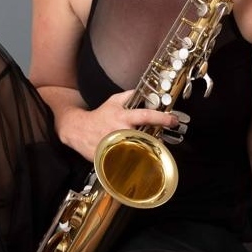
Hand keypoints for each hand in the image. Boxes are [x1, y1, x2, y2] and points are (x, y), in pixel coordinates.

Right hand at [61, 90, 180, 161]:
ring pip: (140, 150)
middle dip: (156, 139)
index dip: (161, 118)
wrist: (79, 130)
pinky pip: (129, 160)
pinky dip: (135, 159)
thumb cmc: (98, 116)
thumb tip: (144, 91)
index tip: (173, 120)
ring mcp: (117, 145)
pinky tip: (134, 157)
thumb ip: (129, 95)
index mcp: (124, 116)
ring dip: (146, 150)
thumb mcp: (113, 101)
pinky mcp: (112, 156)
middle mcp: (122, 131)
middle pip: (147, 137)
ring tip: (145, 149)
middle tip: (158, 139)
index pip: (146, 116)